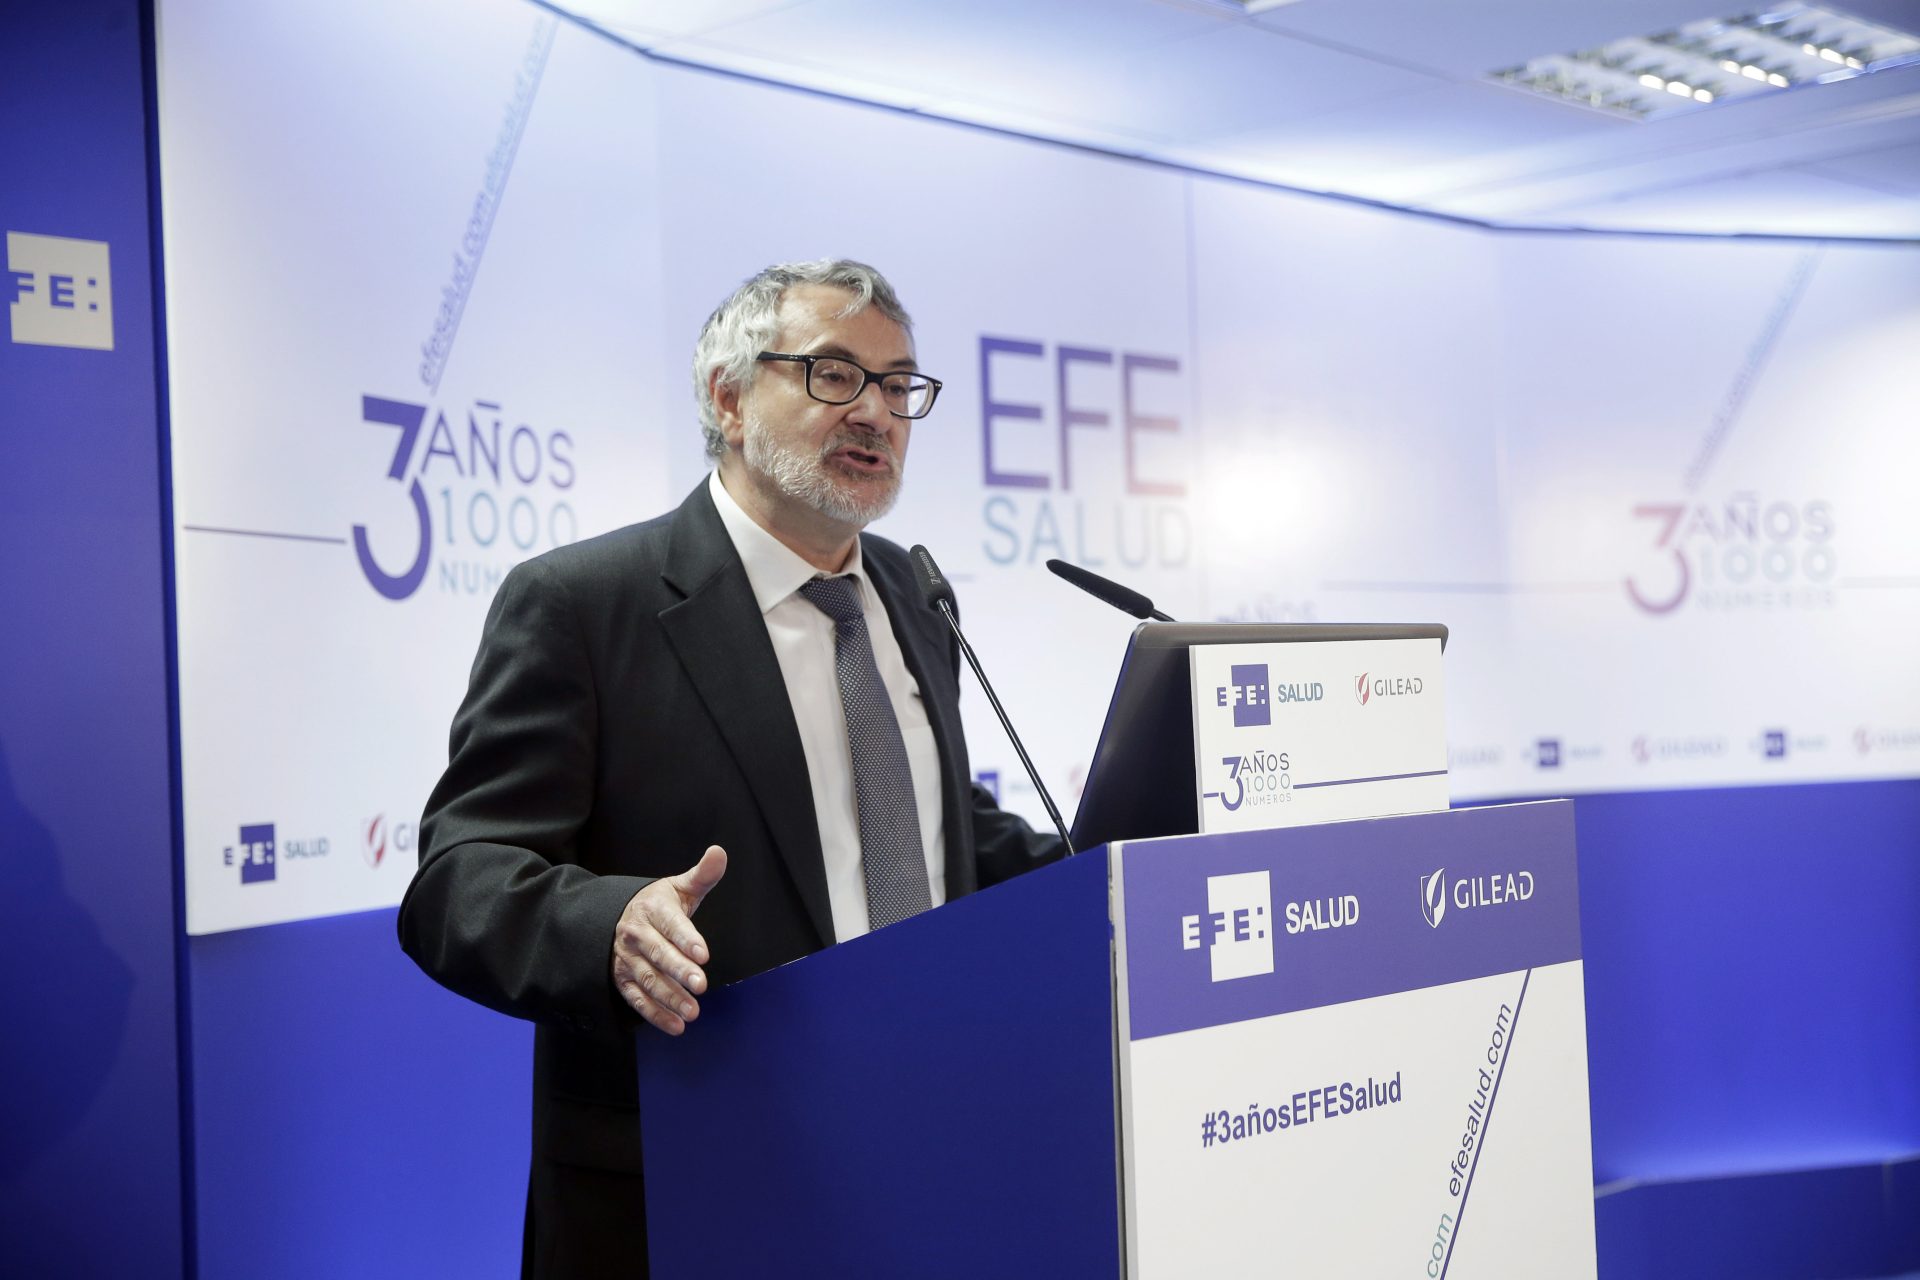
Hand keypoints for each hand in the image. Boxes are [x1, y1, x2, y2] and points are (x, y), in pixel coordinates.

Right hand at [612, 845, 726, 1034]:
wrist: (615, 918)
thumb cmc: (658, 905)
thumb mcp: (678, 888)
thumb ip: (702, 875)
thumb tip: (720, 852)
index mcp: (651, 908)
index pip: (670, 924)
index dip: (686, 939)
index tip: (704, 954)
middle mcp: (635, 934)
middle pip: (658, 954)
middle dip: (679, 970)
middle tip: (701, 986)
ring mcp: (626, 959)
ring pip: (648, 979)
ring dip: (669, 997)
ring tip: (693, 1012)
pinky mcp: (622, 980)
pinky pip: (637, 999)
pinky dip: (655, 1014)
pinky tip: (676, 1026)